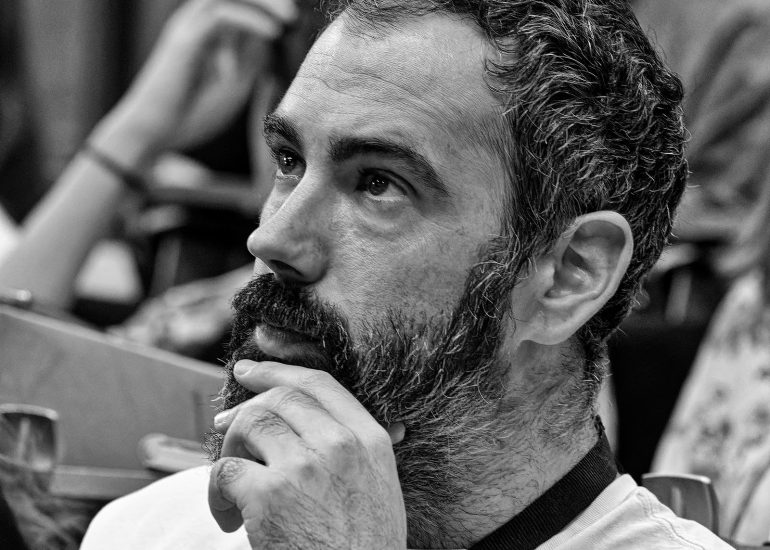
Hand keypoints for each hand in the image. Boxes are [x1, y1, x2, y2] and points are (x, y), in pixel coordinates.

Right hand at [91, 0, 297, 167]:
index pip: (243, 2)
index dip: (270, 5)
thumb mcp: (234, 84)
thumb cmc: (191, 113)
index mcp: (209, 28)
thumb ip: (251, 61)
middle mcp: (197, 20)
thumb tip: (275, 45)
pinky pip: (219, 16)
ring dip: (263, 3)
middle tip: (295, 13)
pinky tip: (272, 33)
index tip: (298, 20)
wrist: (152, 132)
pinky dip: (249, 21)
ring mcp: (189, 27)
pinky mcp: (185, 41)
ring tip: (289, 19)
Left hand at [209, 360, 407, 548]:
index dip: (279, 372)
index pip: (319, 385)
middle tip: (222, 420)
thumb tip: (369, 422)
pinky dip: (215, 492)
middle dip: (245, 405)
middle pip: (279, 398)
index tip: (252, 371)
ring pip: (249, 424)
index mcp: (369, 439)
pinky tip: (227, 517)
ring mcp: (304, 466)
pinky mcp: (270, 495)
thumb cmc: (365, 547)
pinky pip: (225, 469)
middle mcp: (339, 444)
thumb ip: (364, 449)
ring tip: (232, 480)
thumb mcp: (382, 487)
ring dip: (229, 448)